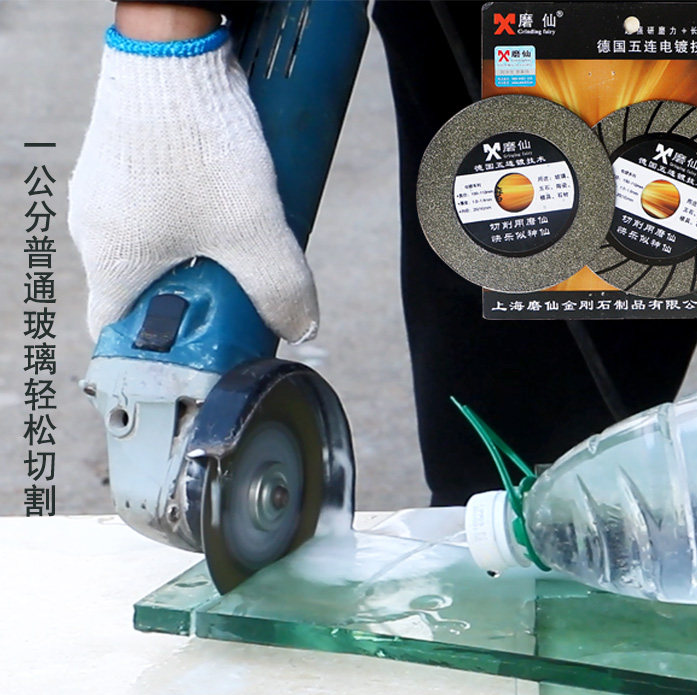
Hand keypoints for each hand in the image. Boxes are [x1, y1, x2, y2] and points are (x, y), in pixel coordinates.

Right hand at [68, 13, 317, 343]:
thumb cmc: (200, 145)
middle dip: (194, 296)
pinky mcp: (123, 155)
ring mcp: (106, 188)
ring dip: (197, 251)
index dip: (160, 346)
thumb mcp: (253, 232)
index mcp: (111, 262)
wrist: (174, 46)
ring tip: (239, 236)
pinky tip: (224, 196)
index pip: (118, 330)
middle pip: (146, 287)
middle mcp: (95, 228)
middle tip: (237, 290)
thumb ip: (280, 288)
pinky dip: (189, 213)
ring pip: (154, 243)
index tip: (197, 342)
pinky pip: (155, 203)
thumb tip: (301, 328)